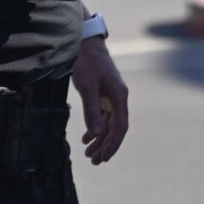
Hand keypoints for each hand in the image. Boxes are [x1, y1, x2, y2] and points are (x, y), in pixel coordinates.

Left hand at [71, 37, 128, 164]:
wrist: (84, 41)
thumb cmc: (86, 62)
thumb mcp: (87, 87)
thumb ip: (92, 110)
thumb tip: (98, 134)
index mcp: (119, 96)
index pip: (120, 127)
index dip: (113, 144)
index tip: (104, 158)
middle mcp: (118, 97)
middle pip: (114, 128)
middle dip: (105, 146)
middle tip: (94, 161)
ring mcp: (110, 94)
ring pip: (107, 122)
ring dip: (99, 138)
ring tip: (88, 153)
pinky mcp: (102, 92)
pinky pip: (102, 115)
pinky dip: (95, 126)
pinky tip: (87, 137)